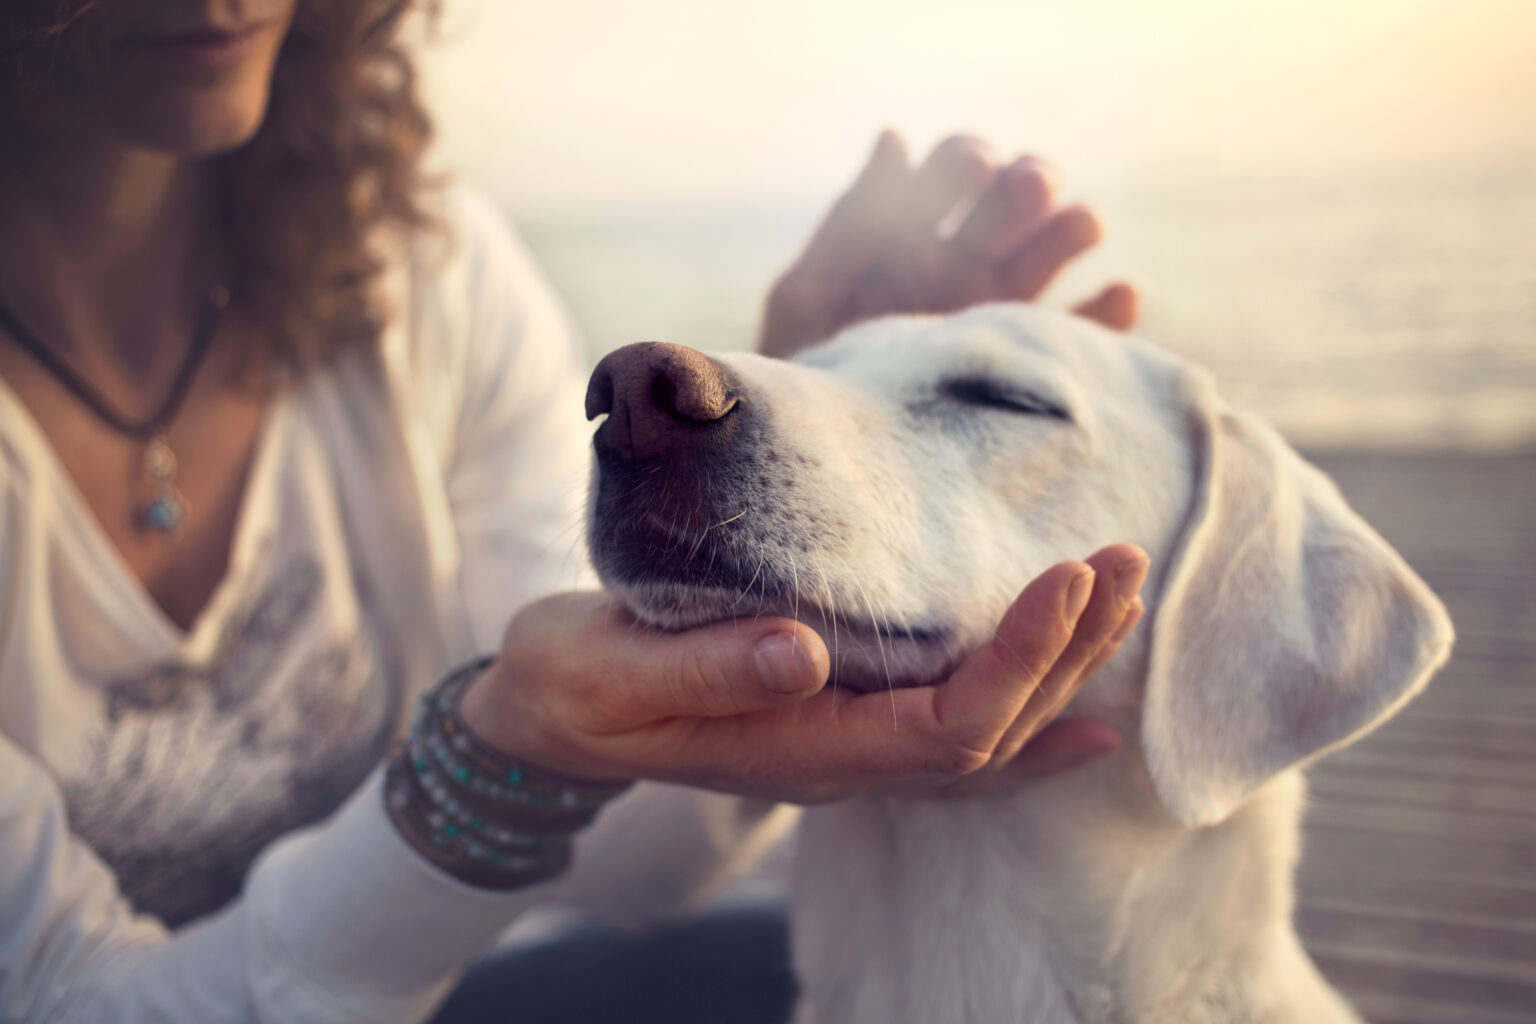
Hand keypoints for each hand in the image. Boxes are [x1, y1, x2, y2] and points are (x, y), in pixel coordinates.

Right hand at [458, 545, 1146, 804]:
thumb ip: (704, 670)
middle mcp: (842, 760)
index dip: (1018, 659)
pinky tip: (1084, 710)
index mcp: (800, 750)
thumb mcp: (611, 673)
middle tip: (1122, 560)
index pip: (946, 725)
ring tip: (1119, 595)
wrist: (547, 716)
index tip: (1067, 576)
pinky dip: (1028, 717)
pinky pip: (955, 731)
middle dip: (1066, 649)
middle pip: (991, 730)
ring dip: (1061, 666)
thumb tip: (803, 651)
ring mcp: (847, 746)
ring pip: (986, 729)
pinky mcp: (840, 714)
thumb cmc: (573, 687)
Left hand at [759, 131, 1138, 358]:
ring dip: (1072, 228)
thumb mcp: (808, 300)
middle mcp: (964, 265)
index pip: (953, 172)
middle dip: (1026, 184)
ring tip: (1081, 225)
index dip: (966, 161)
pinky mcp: (1032, 367)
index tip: (973, 168)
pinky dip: (1109, 314)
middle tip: (1028, 188)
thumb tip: (895, 137)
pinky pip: (1083, 335)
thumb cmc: (805, 380)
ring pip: (1054, 253)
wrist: (828, 469)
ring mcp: (1002, 314)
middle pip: (1014, 202)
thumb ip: (850, 225)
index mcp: (910, 236)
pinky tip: (1119, 296)